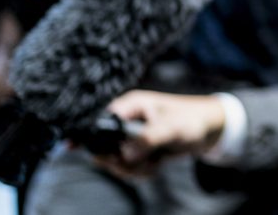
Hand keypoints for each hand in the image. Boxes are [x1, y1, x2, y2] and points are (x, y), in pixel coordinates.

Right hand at [97, 90, 226, 177]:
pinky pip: (128, 169)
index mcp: (130, 106)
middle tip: (140, 162)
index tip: (70, 147)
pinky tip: (156, 164)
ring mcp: (130, 138)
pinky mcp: (137, 151)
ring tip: (155, 161)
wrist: (207, 130)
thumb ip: (148, 138)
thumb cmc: (191, 120)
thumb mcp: (172, 128)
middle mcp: (126, 121)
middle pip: (103, 148)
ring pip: (115, 162)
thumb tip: (126, 153)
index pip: (99, 121)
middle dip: (120, 161)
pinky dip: (141, 171)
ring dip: (134, 168)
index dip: (85, 135)